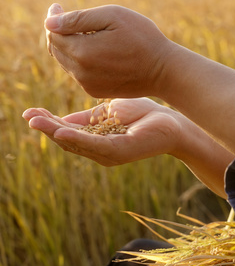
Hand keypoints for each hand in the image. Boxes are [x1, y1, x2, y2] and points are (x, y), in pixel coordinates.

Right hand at [23, 98, 186, 165]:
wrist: (174, 122)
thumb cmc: (145, 115)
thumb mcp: (110, 112)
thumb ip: (88, 117)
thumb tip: (61, 118)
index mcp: (97, 139)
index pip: (67, 133)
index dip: (48, 123)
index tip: (29, 112)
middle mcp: (100, 150)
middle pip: (67, 141)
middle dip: (47, 129)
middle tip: (28, 116)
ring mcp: (110, 153)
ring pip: (77, 144)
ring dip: (55, 133)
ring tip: (36, 122)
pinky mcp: (121, 151)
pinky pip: (95, 145)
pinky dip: (78, 138)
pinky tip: (62, 130)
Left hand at [45, 3, 171, 97]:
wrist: (164, 71)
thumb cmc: (143, 38)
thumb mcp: (112, 17)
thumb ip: (78, 19)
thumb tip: (49, 23)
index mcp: (82, 52)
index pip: (52, 33)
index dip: (53, 18)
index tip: (59, 7)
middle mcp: (80, 72)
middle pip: (56, 49)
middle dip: (59, 33)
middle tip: (69, 19)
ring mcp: (87, 85)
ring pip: (66, 62)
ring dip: (70, 47)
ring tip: (87, 35)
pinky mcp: (95, 91)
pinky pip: (78, 73)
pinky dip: (81, 61)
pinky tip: (97, 52)